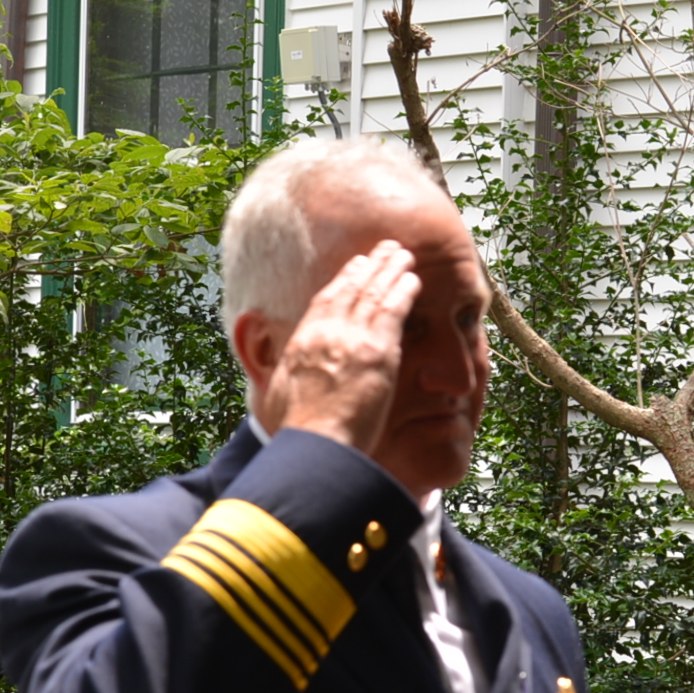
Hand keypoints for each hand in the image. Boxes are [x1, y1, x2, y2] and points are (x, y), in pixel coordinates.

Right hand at [265, 240, 419, 453]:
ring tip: (403, 254)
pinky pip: (393, 310)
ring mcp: (352, 339)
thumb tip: (283, 378)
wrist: (315, 443)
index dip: (342, 281)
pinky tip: (413, 279)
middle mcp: (326, 333)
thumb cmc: (299, 431)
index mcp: (302, 342)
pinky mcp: (377, 351)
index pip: (325, 301)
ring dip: (390, 270)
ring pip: (374, 293)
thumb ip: (287, 378)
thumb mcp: (280, 396)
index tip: (355, 267)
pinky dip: (403, 291)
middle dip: (369, 266)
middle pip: (350, 289)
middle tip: (383, 249)